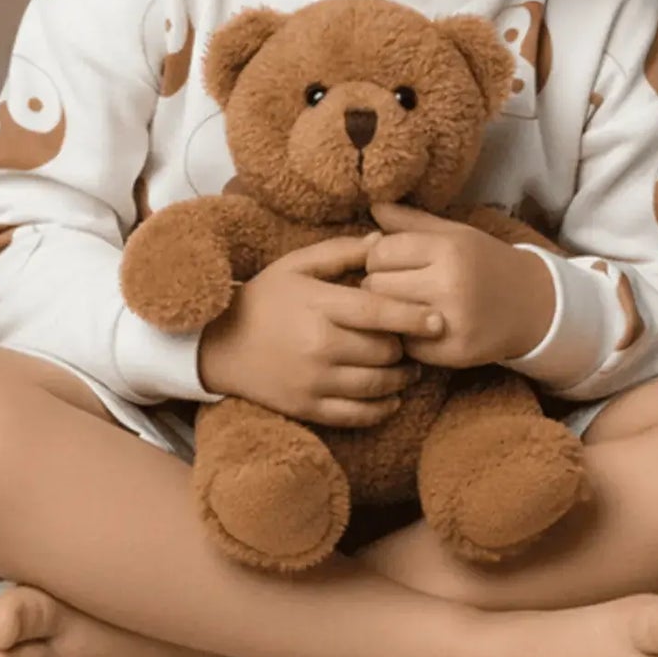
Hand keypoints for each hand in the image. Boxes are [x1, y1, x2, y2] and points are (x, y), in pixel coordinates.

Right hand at [197, 234, 446, 428]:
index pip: (378, 312)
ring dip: (401, 379)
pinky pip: (357, 414)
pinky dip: (382, 409)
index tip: (438, 320)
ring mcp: (313, 380)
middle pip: (383, 350)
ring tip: (409, 369)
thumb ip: (341, 252)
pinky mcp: (307, 407)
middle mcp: (318, 345)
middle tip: (416, 342)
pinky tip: (392, 399)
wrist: (220, 346)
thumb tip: (384, 242)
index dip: (413, 317)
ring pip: (376, 385)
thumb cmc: (263, 299)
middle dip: (405, 347)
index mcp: (318, 305)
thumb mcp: (295, 266)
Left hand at [361, 204, 555, 368]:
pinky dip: (408, 338)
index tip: (389, 262)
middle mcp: (450, 284)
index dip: (377, 257)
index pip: (380, 252)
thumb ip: (411, 221)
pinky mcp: (454, 353)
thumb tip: (373, 206)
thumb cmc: (486, 262)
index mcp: (448, 249)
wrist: (534, 304)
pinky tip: (422, 329)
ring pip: (387, 317)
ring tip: (404, 306)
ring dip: (388, 313)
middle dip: (378, 285)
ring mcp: (452, 321)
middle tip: (395, 286)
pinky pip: (407, 345)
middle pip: (377, 285)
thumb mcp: (455, 234)